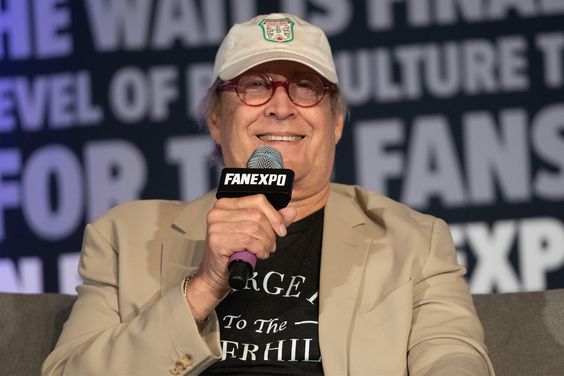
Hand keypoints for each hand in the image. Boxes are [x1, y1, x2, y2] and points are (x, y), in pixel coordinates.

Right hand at [185, 194, 295, 319]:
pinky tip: (257, 255)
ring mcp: (215, 225)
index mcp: (226, 204)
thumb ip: (272, 220)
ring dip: (265, 243)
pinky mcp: (217, 240)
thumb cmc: (233, 252)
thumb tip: (291, 211)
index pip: (258, 200)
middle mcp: (218, 212)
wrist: (215, 275)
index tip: (281, 230)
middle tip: (270, 245)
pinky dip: (258, 249)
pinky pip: (248, 241)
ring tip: (264, 251)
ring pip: (255, 228)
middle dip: (270, 233)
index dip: (274, 215)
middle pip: (258, 215)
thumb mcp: (254, 232)